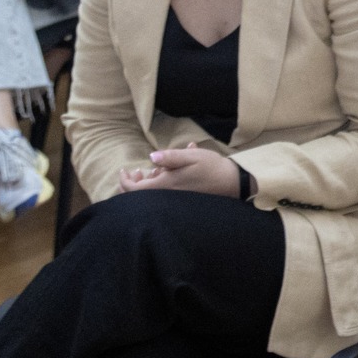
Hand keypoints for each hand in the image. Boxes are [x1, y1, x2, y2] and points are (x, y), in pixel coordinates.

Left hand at [119, 145, 242, 196]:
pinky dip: (159, 186)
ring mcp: (174, 200)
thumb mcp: (192, 157)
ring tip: (153, 170)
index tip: (124, 171)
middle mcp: (167, 196)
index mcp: (166, 185)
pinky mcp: (181, 200)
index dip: (125, 181)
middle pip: (140, 197)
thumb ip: (170, 157)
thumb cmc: (212, 167)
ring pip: (151, 196)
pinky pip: (162, 196)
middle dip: (133, 184)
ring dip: (147, 183)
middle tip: (136, 171)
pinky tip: (167, 174)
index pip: (135, 189)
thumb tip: (151, 157)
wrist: (232, 182)